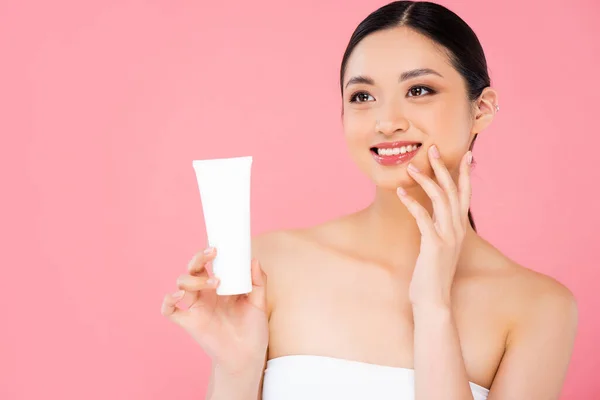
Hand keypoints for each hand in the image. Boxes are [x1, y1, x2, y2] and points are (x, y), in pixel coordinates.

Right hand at [161, 247, 268, 374]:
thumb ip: (258, 282)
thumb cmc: (253, 329)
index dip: (208, 253)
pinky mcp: (190, 323)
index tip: (218, 246)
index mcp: (220, 286)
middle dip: (198, 258)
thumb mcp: (259, 303)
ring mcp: (196, 307)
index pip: (208, 263)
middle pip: (192, 269)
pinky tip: (179, 296)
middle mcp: (205, 294)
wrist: (247, 356)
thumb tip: (254, 261)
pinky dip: (168, 301)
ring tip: (214, 283)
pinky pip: (169, 310)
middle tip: (213, 254)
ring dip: (194, 279)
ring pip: (181, 284)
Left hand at [396, 145, 471, 308]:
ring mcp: (448, 237)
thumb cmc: (432, 274)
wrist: (434, 301)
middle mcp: (457, 229)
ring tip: (410, 167)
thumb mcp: (438, 246)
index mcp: (459, 228)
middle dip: (443, 168)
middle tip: (433, 148)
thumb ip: (438, 228)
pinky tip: (400, 192)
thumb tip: (430, 213)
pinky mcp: (434, 245)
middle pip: (453, 191)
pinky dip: (411, 203)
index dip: (465, 173)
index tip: (466, 153)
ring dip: (424, 181)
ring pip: (440, 200)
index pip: (465, 194)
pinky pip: (423, 218)